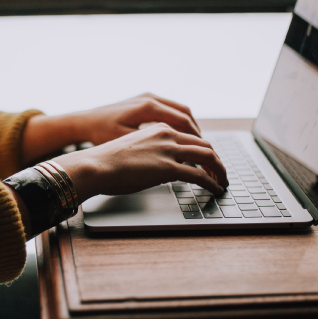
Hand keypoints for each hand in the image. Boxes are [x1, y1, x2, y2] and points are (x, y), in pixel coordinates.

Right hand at [53, 123, 227, 203]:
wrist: (95, 165)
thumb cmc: (106, 162)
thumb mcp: (133, 150)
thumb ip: (151, 153)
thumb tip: (159, 169)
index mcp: (158, 128)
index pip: (190, 137)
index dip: (203, 150)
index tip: (208, 162)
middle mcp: (167, 135)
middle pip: (204, 145)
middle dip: (216, 160)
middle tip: (220, 173)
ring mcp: (168, 150)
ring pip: (208, 156)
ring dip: (219, 171)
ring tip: (222, 182)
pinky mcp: (168, 168)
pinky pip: (200, 175)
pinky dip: (212, 182)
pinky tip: (215, 189)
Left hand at [74, 92, 200, 144]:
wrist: (85, 121)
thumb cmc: (101, 134)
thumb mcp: (126, 143)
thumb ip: (151, 147)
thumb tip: (176, 158)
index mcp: (148, 107)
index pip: (183, 121)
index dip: (196, 139)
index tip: (203, 153)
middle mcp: (150, 98)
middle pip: (185, 114)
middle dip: (197, 133)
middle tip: (205, 151)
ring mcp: (147, 97)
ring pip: (179, 110)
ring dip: (189, 127)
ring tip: (195, 145)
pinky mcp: (144, 100)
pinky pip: (169, 109)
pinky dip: (179, 122)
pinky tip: (180, 137)